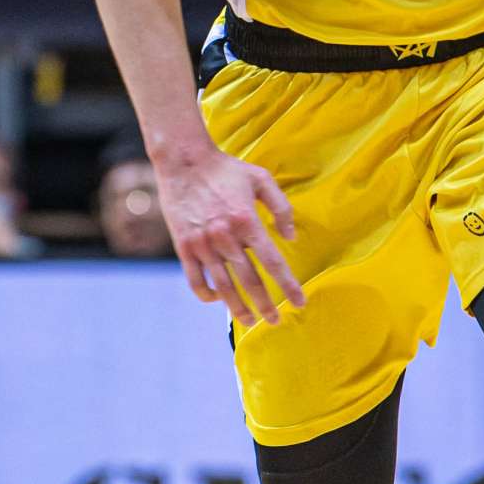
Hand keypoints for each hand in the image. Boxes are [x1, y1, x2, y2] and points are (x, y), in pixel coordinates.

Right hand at [157, 143, 303, 327]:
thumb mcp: (261, 179)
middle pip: (250, 280)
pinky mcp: (184, 246)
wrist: (184, 161)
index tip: (299, 303)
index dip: (288, 285)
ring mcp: (202, 243)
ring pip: (223, 286)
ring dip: (238, 308)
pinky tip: (218, 300)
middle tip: (275, 322)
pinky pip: (195, 279)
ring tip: (249, 322)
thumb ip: (281, 208)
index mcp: (247, 221)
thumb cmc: (226, 169)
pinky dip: (207, 294)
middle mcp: (225, 236)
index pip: (273, 262)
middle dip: (265, 305)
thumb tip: (291, 237)